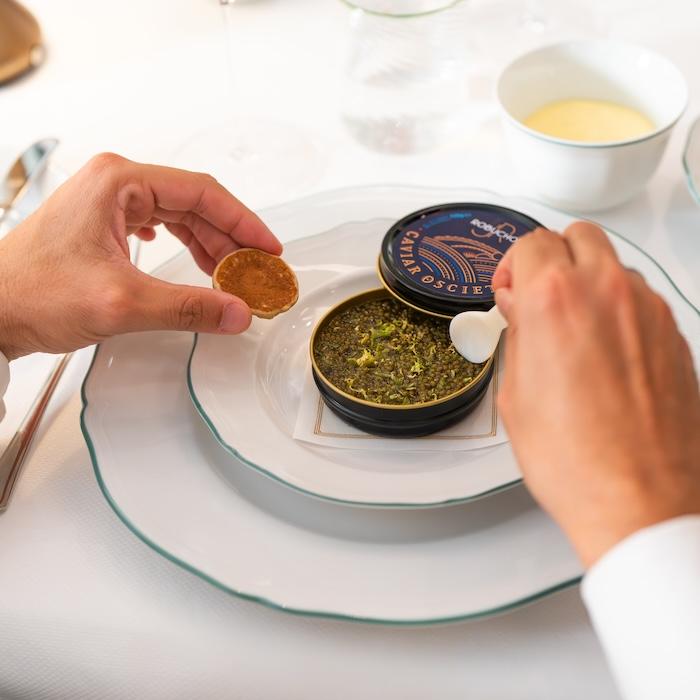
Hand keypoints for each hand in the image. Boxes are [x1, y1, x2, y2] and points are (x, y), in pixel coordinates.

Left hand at [0, 153, 281, 359]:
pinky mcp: (102, 224)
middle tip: (256, 270)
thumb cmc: (33, 292)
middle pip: (194, 204)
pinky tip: (195, 262)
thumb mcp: (122, 302)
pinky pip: (159, 226)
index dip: (243, 222)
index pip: (202, 193)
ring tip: (232, 275)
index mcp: (119, 182)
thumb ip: (188, 307)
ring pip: (178, 216)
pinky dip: (184, 247)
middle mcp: (115, 184)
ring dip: (208, 246)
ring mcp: (107, 202)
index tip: (268, 248)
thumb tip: (238, 312)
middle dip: (229, 239)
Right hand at [493, 223, 699, 566]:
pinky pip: (641, 299)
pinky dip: (618, 308)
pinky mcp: (675, 335)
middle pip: (578, 236)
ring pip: (614, 264)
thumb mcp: (516, 393)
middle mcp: (608, 293)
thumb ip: (517, 334)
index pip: (530, 243)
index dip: (509, 266)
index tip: (508, 288)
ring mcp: (649, 312)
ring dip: (588, 281)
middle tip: (536, 294)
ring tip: (571, 328)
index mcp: (556, 300)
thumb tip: (519, 310)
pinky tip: (603, 352)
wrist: (639, 501)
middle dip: (551, 257)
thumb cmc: (577, 460)